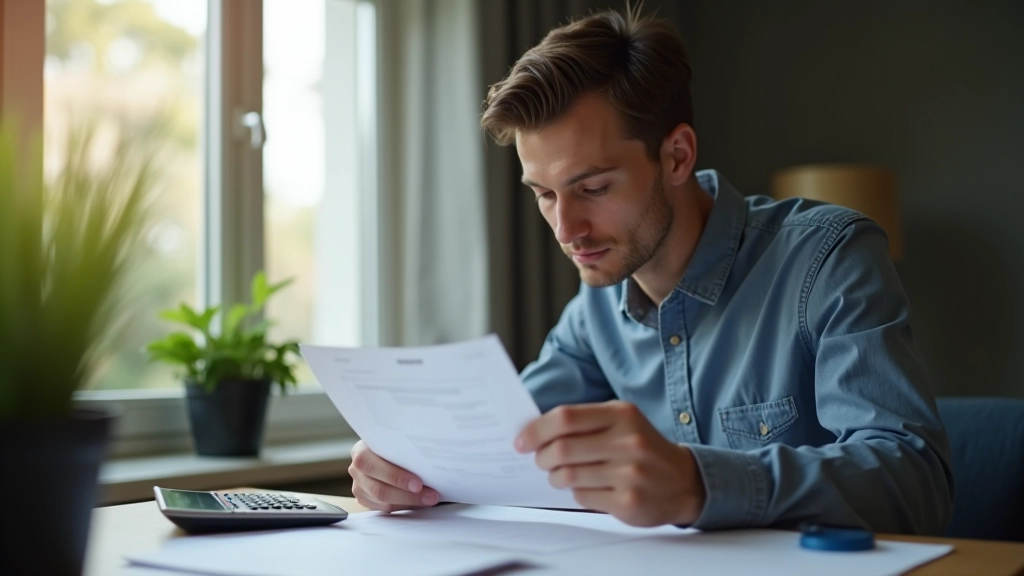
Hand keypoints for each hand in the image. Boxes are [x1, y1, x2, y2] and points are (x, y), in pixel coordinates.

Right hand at [349, 440, 439, 512]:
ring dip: (410, 502)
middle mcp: (356, 470)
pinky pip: (385, 508)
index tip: (419, 483)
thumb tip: (429, 461)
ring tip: (430, 499)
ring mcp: (359, 487)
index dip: (396, 476)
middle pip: (379, 489)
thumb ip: (404, 449)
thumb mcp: (395, 441)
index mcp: (360, 451)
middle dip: (408, 495)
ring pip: (384, 502)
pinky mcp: (365, 499)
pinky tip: (419, 501)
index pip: (374, 466)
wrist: (383, 449)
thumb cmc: (393, 443)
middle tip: (431, 496)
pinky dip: (404, 506)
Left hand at [515, 401, 705, 526]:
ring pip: (568, 475)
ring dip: (556, 477)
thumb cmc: (642, 448)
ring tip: (561, 475)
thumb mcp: (621, 422)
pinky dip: (576, 492)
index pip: (565, 418)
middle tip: (541, 460)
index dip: (536, 430)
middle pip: (562, 448)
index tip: (522, 441)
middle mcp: (628, 441)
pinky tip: (588, 487)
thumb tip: (534, 431)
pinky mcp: (628, 501)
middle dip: (542, 457)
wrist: (683, 481)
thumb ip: (583, 422)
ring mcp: (630, 473)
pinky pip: (582, 496)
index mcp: (622, 414)